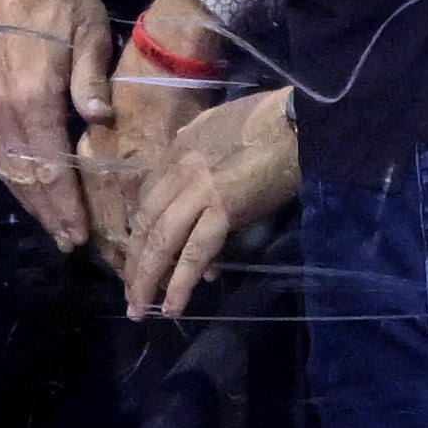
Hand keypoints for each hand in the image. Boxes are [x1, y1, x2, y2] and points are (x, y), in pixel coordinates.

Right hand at [0, 0, 113, 252]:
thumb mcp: (88, 31)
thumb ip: (90, 80)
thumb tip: (100, 121)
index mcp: (34, 96)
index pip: (50, 166)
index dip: (65, 203)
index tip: (79, 233)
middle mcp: (4, 108)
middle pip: (25, 176)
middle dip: (47, 212)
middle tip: (68, 241)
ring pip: (6, 166)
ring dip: (28, 200)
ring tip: (50, 224)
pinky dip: (12, 176)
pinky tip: (28, 189)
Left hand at [117, 86, 298, 320]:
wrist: (298, 120)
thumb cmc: (267, 118)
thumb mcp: (217, 122)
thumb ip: (196, 139)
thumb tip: (187, 149)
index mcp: (176, 151)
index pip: (147, 200)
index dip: (144, 233)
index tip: (145, 257)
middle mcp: (179, 172)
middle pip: (145, 225)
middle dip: (134, 263)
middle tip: (129, 295)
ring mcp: (198, 191)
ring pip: (161, 242)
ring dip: (147, 280)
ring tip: (140, 309)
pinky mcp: (223, 208)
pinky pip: (195, 252)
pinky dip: (181, 282)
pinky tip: (174, 305)